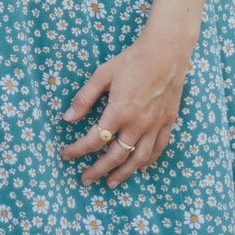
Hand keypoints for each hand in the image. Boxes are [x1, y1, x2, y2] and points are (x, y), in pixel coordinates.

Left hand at [59, 34, 189, 185]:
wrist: (167, 51)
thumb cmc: (133, 60)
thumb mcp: (103, 74)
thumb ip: (85, 98)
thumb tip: (68, 117)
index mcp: (119, 112)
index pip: (93, 140)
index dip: (77, 150)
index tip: (66, 155)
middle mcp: (137, 124)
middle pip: (115, 157)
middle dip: (97, 171)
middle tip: (85, 180)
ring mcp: (155, 126)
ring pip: (138, 159)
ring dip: (123, 174)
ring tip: (111, 183)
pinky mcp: (168, 123)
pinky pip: (158, 149)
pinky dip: (148, 162)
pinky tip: (140, 168)